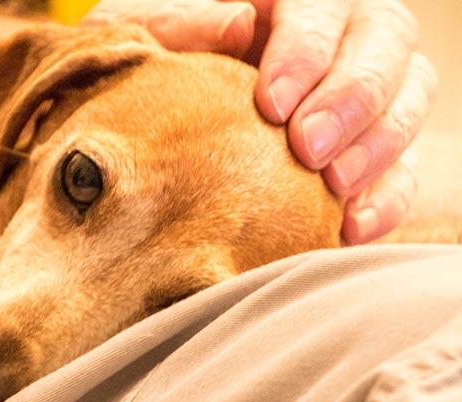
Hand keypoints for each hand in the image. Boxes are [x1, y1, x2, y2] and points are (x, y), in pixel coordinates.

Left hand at [84, 0, 436, 243]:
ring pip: (409, 99)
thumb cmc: (150, 73)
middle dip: (352, 97)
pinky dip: (386, 199)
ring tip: (331, 187)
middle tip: (306, 148)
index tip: (271, 105)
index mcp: (290, 2)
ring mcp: (365, 94)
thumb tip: (239, 23)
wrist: (153, 130)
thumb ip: (180, 24)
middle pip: (387, 42)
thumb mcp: (144, 41)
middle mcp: (341, 38)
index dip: (307, 52)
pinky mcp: (372, 151)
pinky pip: (404, 169)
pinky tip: (349, 227)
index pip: (323, 8)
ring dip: (377, 146)